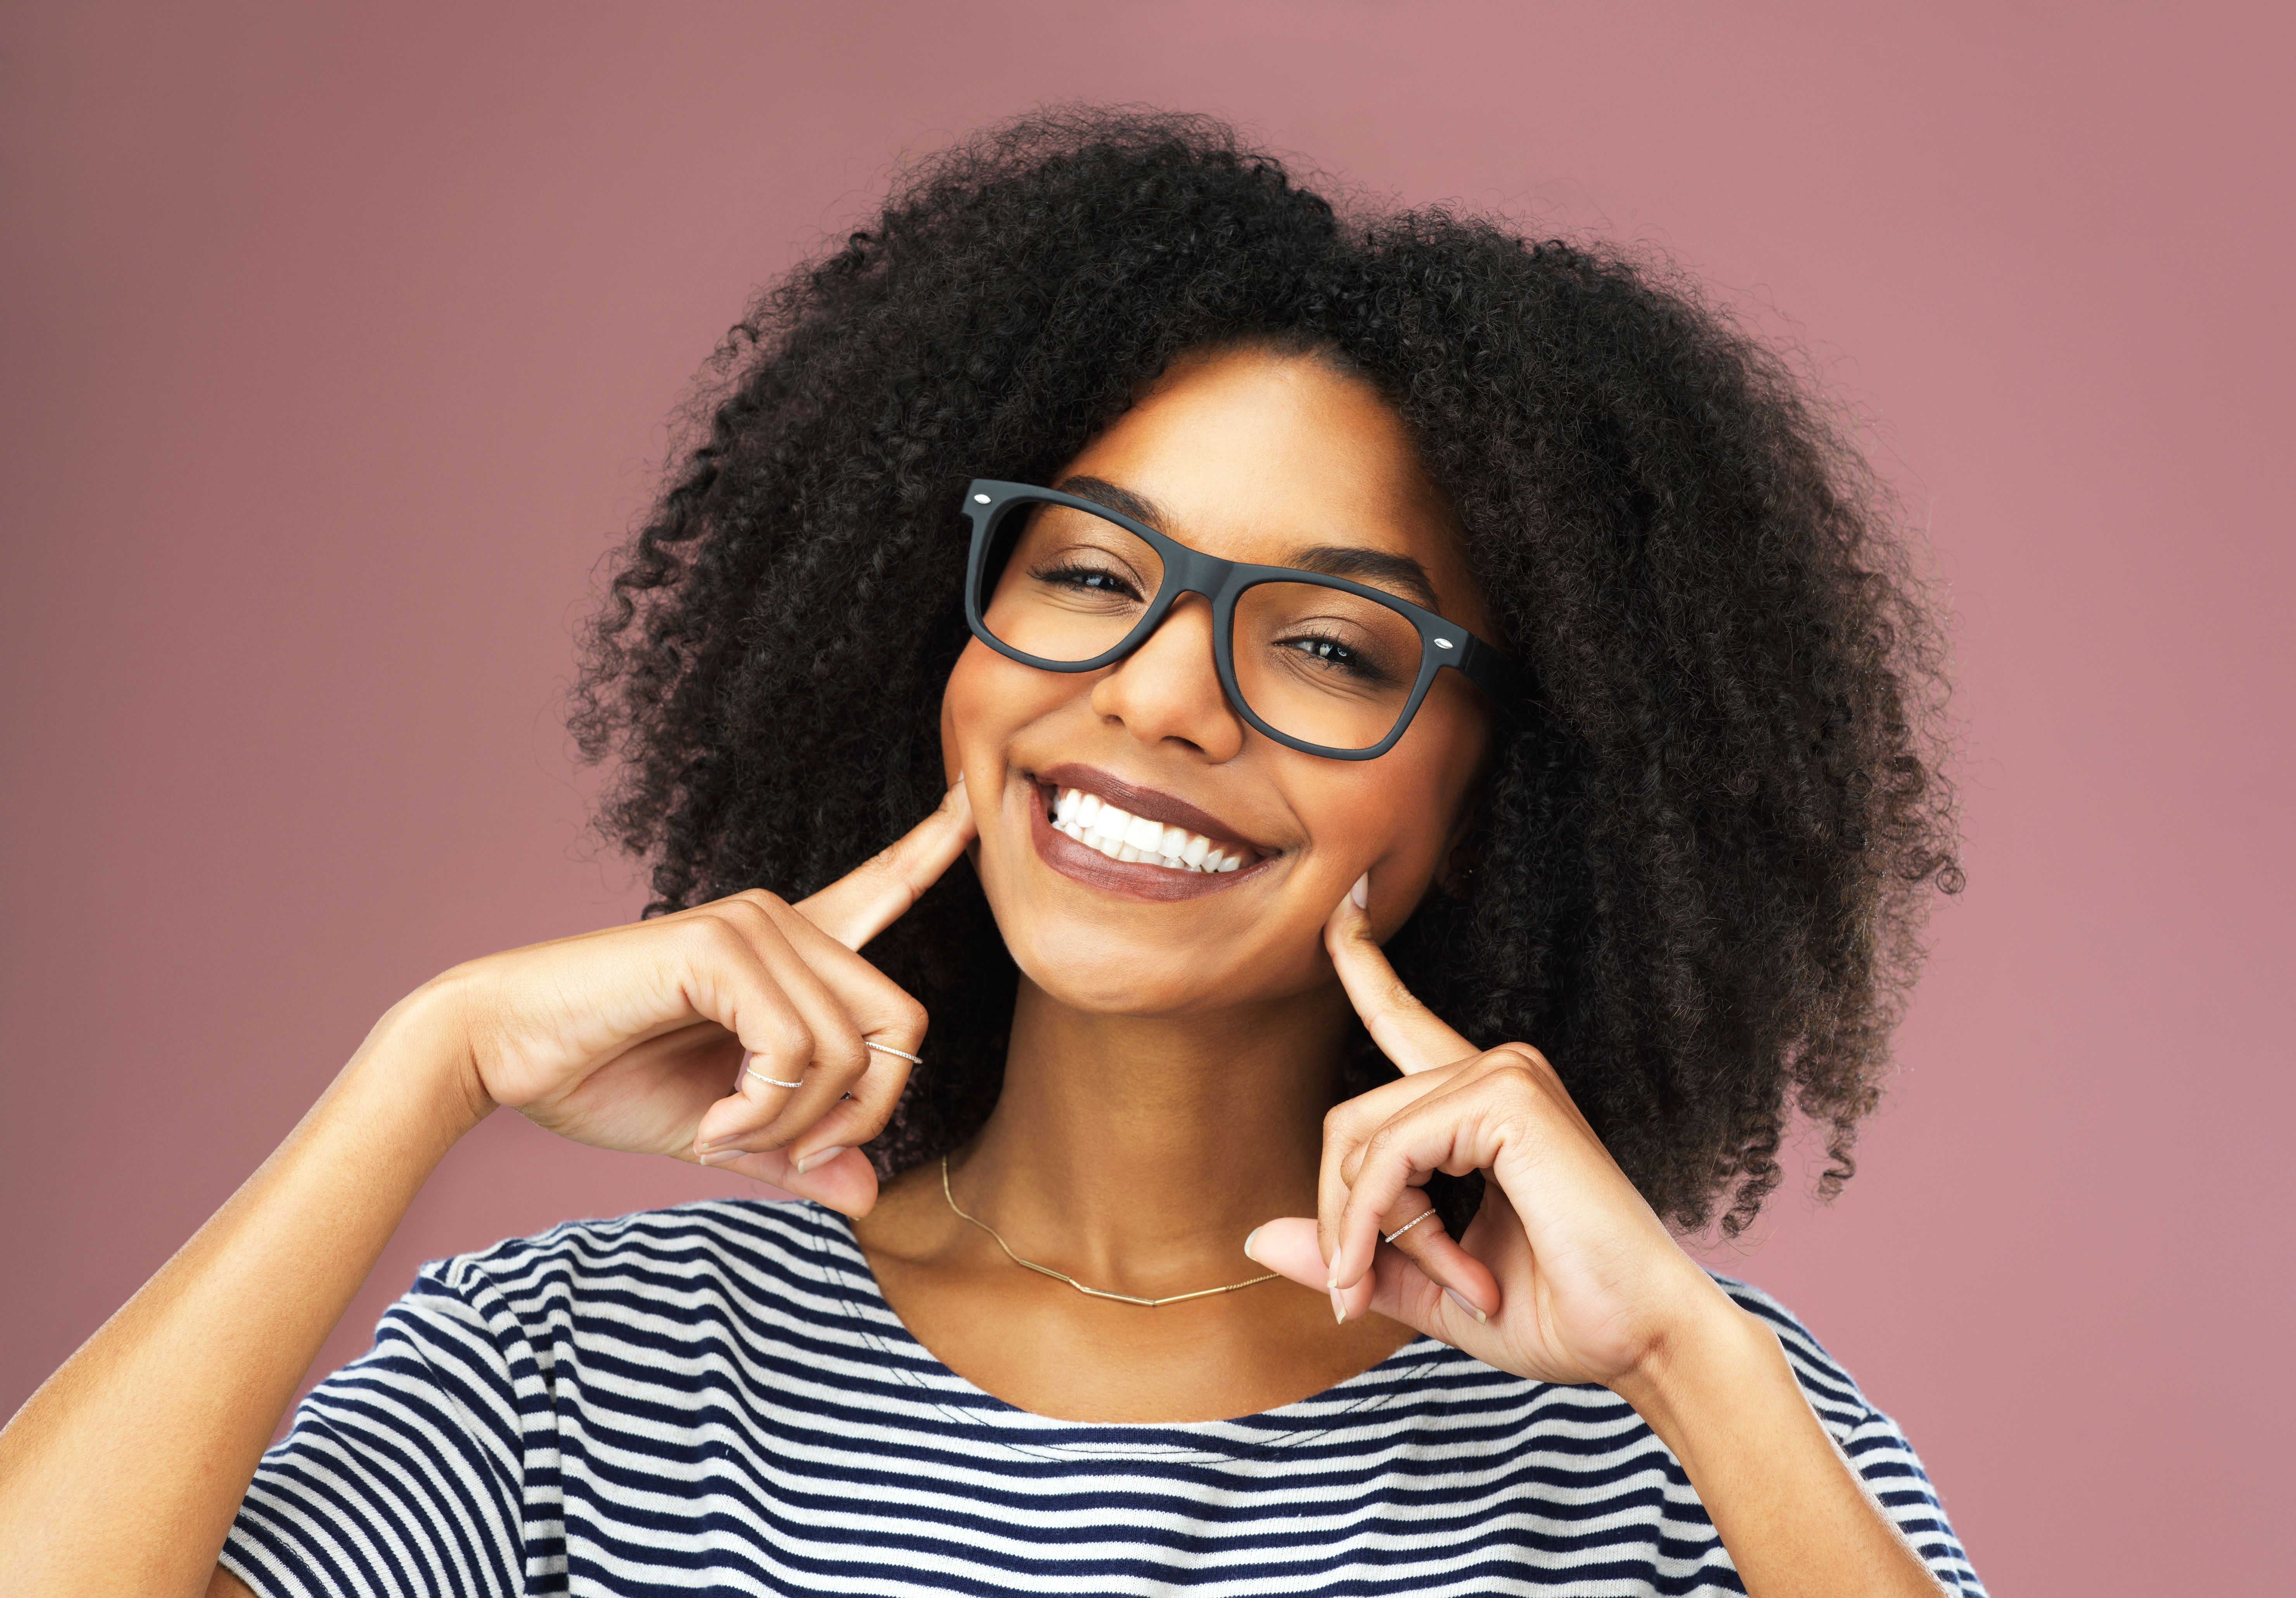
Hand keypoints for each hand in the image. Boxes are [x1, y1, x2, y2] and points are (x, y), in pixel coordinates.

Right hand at [428, 778, 975, 1214]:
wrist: (502, 1056)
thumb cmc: (602, 1079)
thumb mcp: (722, 1128)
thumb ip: (796, 1153)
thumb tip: (867, 1198)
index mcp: (788, 952)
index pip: (880, 889)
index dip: (931, 849)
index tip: (970, 803)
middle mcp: (781, 921)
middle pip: (902, 1025)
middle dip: (863, 1114)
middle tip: (796, 1154)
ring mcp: (753, 927)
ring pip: (850, 1052)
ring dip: (795, 1124)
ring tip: (727, 1135)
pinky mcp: (719, 948)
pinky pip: (795, 1050)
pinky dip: (760, 1111)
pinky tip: (708, 1123)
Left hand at [1245, 873, 1739, 1388]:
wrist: (1646, 1339)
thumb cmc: (1563, 1312)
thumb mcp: (1432, 1286)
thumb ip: (1355, 1255)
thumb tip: (1253, 1237)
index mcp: (1483, 1103)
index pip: (1402, 1019)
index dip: (1364, 964)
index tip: (1341, 910)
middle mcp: (1495, 1070)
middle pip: (1350, 1123)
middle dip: (1349, 1221)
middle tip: (1370, 1293)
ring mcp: (1504, 1075)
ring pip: (1363, 1142)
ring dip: (1378, 1235)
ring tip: (1452, 1287)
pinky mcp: (1507, 1097)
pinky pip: (1390, 1153)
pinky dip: (1385, 1223)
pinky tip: (1449, 1271)